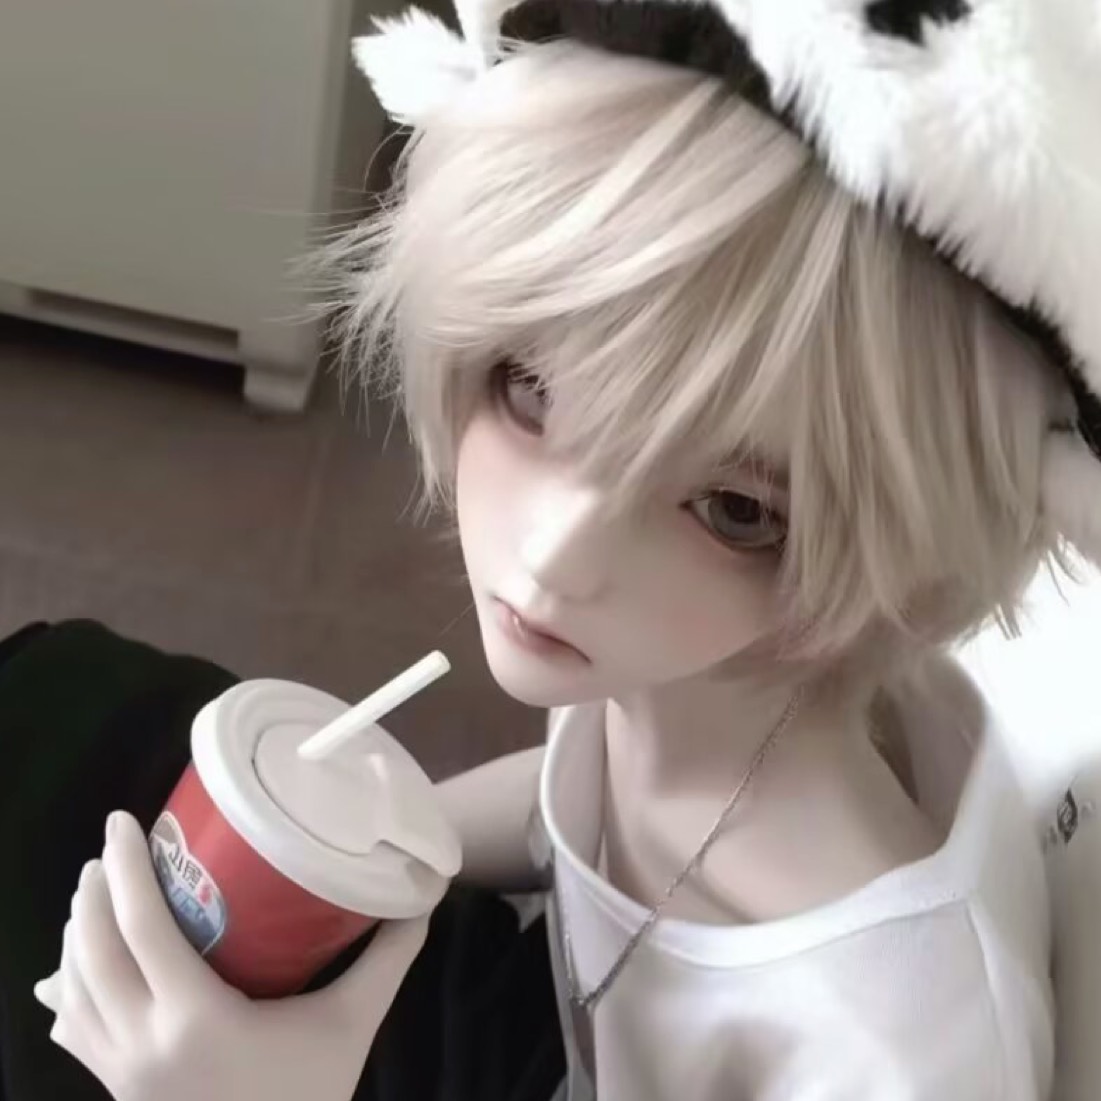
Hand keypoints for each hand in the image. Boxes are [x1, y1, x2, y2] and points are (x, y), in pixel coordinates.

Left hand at [34, 812, 428, 1100]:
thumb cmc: (309, 1098)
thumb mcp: (352, 1025)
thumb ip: (386, 960)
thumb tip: (422, 899)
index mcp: (195, 1017)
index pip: (141, 927)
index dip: (128, 868)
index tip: (125, 821)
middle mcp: (143, 1041)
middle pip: (95, 948)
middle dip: (96, 891)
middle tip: (115, 848)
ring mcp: (120, 1072)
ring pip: (75, 988)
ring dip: (77, 931)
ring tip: (94, 891)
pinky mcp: (115, 1090)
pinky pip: (72, 1031)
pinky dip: (67, 989)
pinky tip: (69, 973)